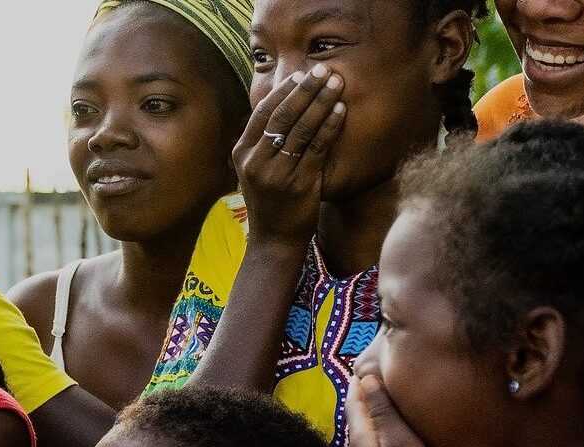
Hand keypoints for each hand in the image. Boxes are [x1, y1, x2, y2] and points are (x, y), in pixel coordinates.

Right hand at [234, 63, 345, 246]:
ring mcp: (276, 173)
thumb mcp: (255, 170)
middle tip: (322, 69)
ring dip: (321, 101)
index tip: (301, 74)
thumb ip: (263, 142)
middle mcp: (256, 161)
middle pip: (283, 115)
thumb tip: (281, 105)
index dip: (283, 91)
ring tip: (336, 83)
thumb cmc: (270, 201)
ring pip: (301, 128)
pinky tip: (341, 110)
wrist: (274, 239)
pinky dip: (330, 126)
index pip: (263, 113)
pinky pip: (317, 147)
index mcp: (242, 153)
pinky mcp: (299, 183)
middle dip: (305, 89)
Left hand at [345, 375, 438, 446]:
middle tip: (381, 376)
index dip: (361, 380)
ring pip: (364, 432)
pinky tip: (394, 436)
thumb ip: (381, 411)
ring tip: (390, 401)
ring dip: (373, 415)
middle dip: (365, 395)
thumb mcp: (399, 441)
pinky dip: (380, 434)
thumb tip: (364, 378)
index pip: (353, 398)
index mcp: (358, 435)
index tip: (370, 361)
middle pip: (356, 414)